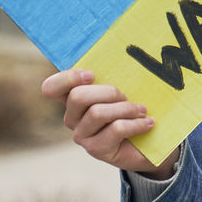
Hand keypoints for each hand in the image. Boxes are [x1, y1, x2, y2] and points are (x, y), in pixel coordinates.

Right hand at [41, 68, 178, 176]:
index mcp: (74, 99)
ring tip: (142, 110)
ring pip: (97, 113)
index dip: (67, 78)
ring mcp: (82, 135)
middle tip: (127, 96)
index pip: (51, 88)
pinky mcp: (96, 149)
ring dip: (126, 108)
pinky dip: (136, 123)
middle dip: (109, 92)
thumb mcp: (124, 90)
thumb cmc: (135, 110)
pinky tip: (147, 122)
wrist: (149, 143)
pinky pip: (115, 129)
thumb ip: (117, 76)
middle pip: (78, 97)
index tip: (91, 74)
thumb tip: (130, 53)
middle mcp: (72, 118)